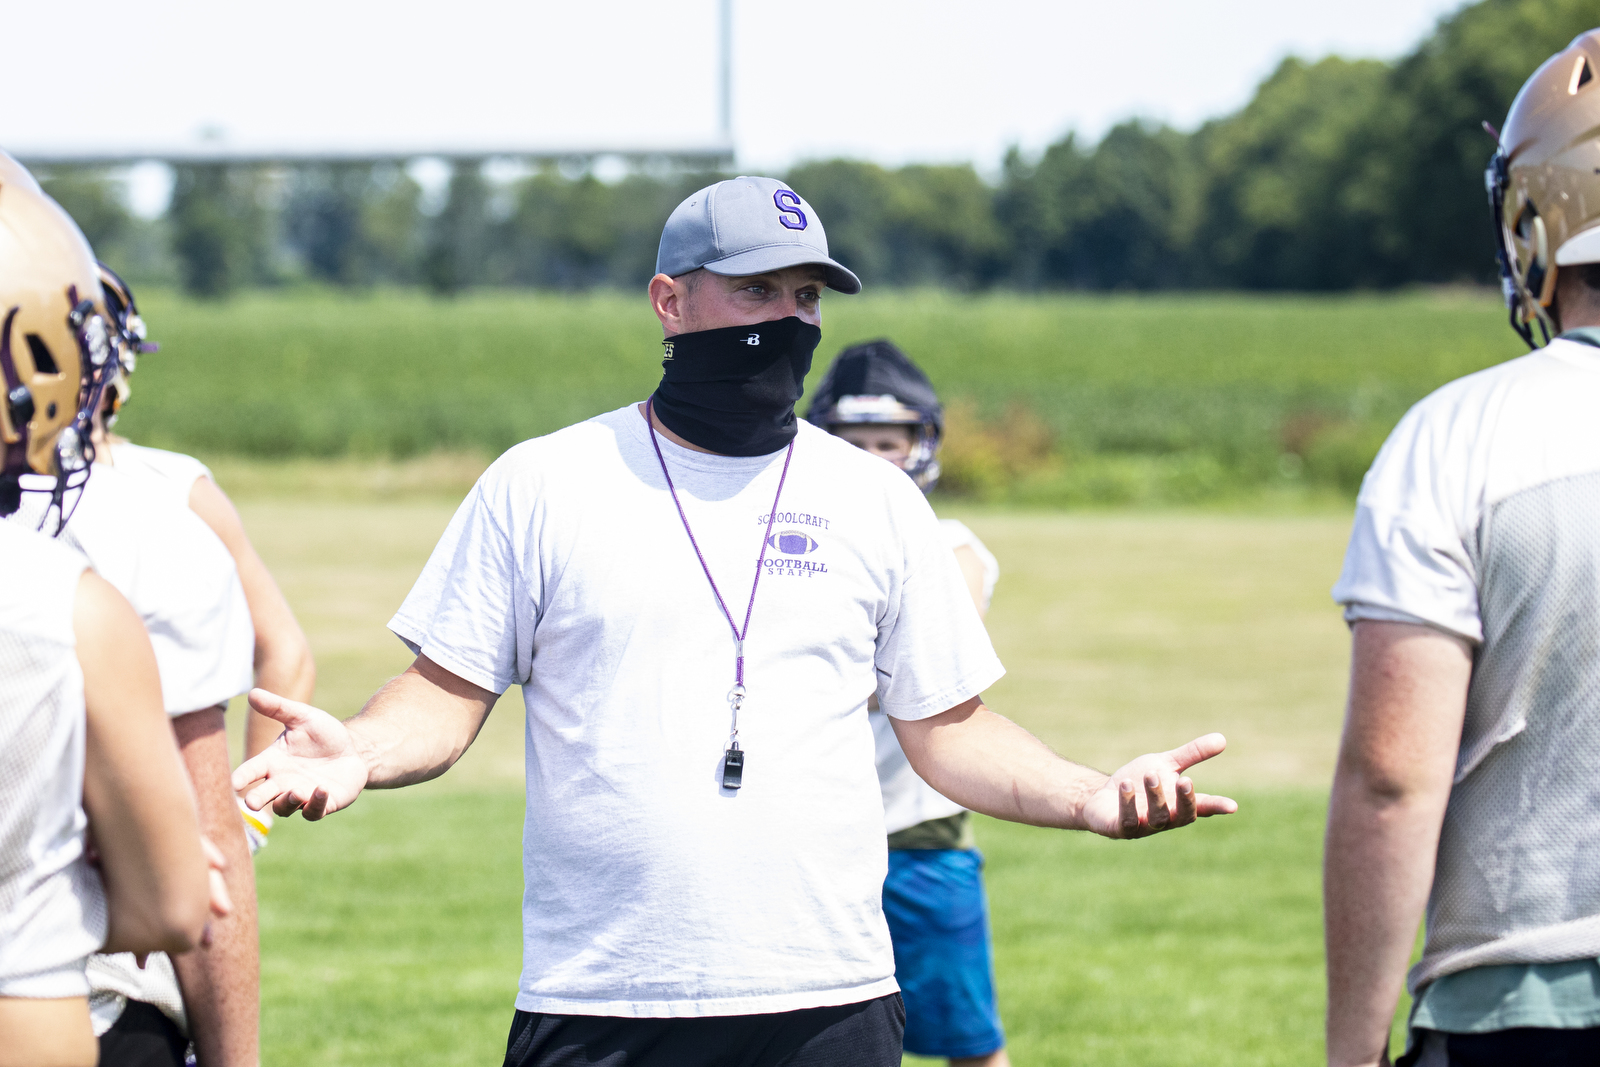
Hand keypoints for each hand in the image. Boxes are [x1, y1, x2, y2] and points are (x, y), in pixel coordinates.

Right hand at [230, 688, 368, 820]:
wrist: (352, 749)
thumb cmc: (322, 734)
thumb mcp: (303, 717)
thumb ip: (278, 708)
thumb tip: (252, 693)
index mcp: (272, 761)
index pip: (250, 771)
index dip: (241, 778)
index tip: (234, 783)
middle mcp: (282, 782)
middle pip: (262, 796)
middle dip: (256, 800)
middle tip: (252, 802)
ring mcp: (301, 796)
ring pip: (285, 807)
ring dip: (288, 802)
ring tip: (295, 791)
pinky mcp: (322, 805)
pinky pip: (313, 812)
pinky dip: (315, 804)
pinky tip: (322, 790)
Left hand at [1080, 733, 1237, 838]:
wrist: (1102, 796)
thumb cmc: (1138, 783)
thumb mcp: (1165, 764)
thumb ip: (1191, 755)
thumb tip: (1222, 739)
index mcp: (1179, 804)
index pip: (1203, 807)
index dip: (1217, 807)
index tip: (1232, 806)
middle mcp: (1166, 819)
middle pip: (1182, 816)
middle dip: (1185, 800)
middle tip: (1185, 780)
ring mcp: (1144, 827)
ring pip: (1157, 818)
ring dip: (1156, 797)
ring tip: (1151, 775)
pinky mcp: (1120, 829)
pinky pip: (1127, 821)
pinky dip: (1128, 804)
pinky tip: (1126, 786)